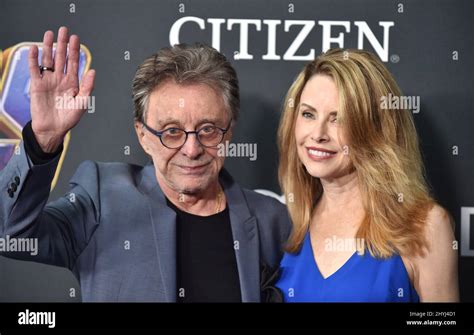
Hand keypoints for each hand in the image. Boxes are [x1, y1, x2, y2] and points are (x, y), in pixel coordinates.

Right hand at [28, 26, 94, 152]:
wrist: (53, 129)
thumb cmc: (69, 118)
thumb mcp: (82, 103)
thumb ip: (88, 86)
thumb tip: (92, 71)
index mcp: (73, 83)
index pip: (74, 63)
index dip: (74, 50)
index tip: (75, 38)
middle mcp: (60, 79)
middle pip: (61, 57)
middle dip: (62, 44)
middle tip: (64, 30)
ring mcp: (48, 81)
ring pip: (48, 60)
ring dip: (49, 47)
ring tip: (49, 34)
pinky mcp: (37, 85)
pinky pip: (35, 69)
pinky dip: (34, 59)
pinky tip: (35, 48)